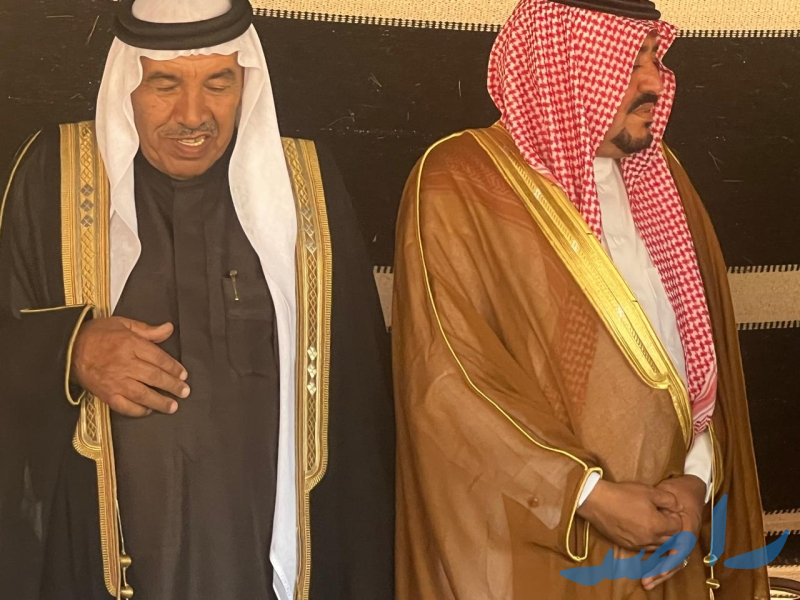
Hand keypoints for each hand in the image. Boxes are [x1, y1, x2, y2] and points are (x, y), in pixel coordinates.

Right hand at [70, 317, 189, 416]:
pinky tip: (148, 410)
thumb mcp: (123, 324)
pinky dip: (138, 410)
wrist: (68, 348)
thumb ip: (147, 330)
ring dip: (160, 401)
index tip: (183, 374)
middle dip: (172, 385)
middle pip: (154, 377)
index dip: (173, 368)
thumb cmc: (97, 334)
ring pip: (143, 394)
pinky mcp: (106, 394)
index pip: (159, 358)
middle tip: (185, 392)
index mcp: (130, 344)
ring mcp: (115, 381)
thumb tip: (169, 328)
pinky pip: (125, 406)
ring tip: (173, 406)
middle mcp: (125, 363)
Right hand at [577, 480, 683, 551]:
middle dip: (671, 529)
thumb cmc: (622, 494)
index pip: (678, 527)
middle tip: (663, 516)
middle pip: (670, 539)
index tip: (667, 508)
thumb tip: (679, 506)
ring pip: (659, 547)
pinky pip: (645, 548)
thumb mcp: (648, 491)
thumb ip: (669, 499)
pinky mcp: (627, 546)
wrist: (596, 501)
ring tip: (654, 524)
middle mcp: (649, 539)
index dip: (675, 516)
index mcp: (657, 525)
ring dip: (661, 538)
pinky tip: (642, 531)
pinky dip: (649, 542)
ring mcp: (637, 544)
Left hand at [641, 475, 705, 590]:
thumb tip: (654, 522)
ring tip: (646, 584)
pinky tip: (649, 575)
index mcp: (687, 530)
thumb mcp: (669, 496)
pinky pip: (669, 558)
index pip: (678, 552)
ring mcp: (682, 542)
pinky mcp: (675, 542)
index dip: (667, 563)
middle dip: (660, 573)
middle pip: (675, 562)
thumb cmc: (678, 491)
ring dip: (660, 574)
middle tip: (646, 582)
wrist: (689, 488)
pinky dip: (661, 567)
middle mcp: (686, 540)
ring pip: (672, 563)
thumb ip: (662, 510)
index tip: (656, 570)